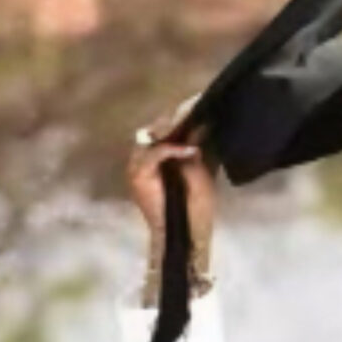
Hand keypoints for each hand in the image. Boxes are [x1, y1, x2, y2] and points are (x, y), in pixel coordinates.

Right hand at [127, 94, 214, 271]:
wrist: (186, 236)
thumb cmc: (196, 209)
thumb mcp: (202, 171)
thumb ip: (198, 148)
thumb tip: (203, 122)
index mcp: (160, 155)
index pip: (167, 127)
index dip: (182, 116)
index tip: (202, 105)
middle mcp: (145, 157)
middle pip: (158, 127)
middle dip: (177, 119)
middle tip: (196, 109)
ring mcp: (138, 165)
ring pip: (153, 136)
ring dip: (173, 130)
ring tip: (192, 124)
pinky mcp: (138, 175)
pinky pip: (153, 154)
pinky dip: (171, 150)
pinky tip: (189, 150)